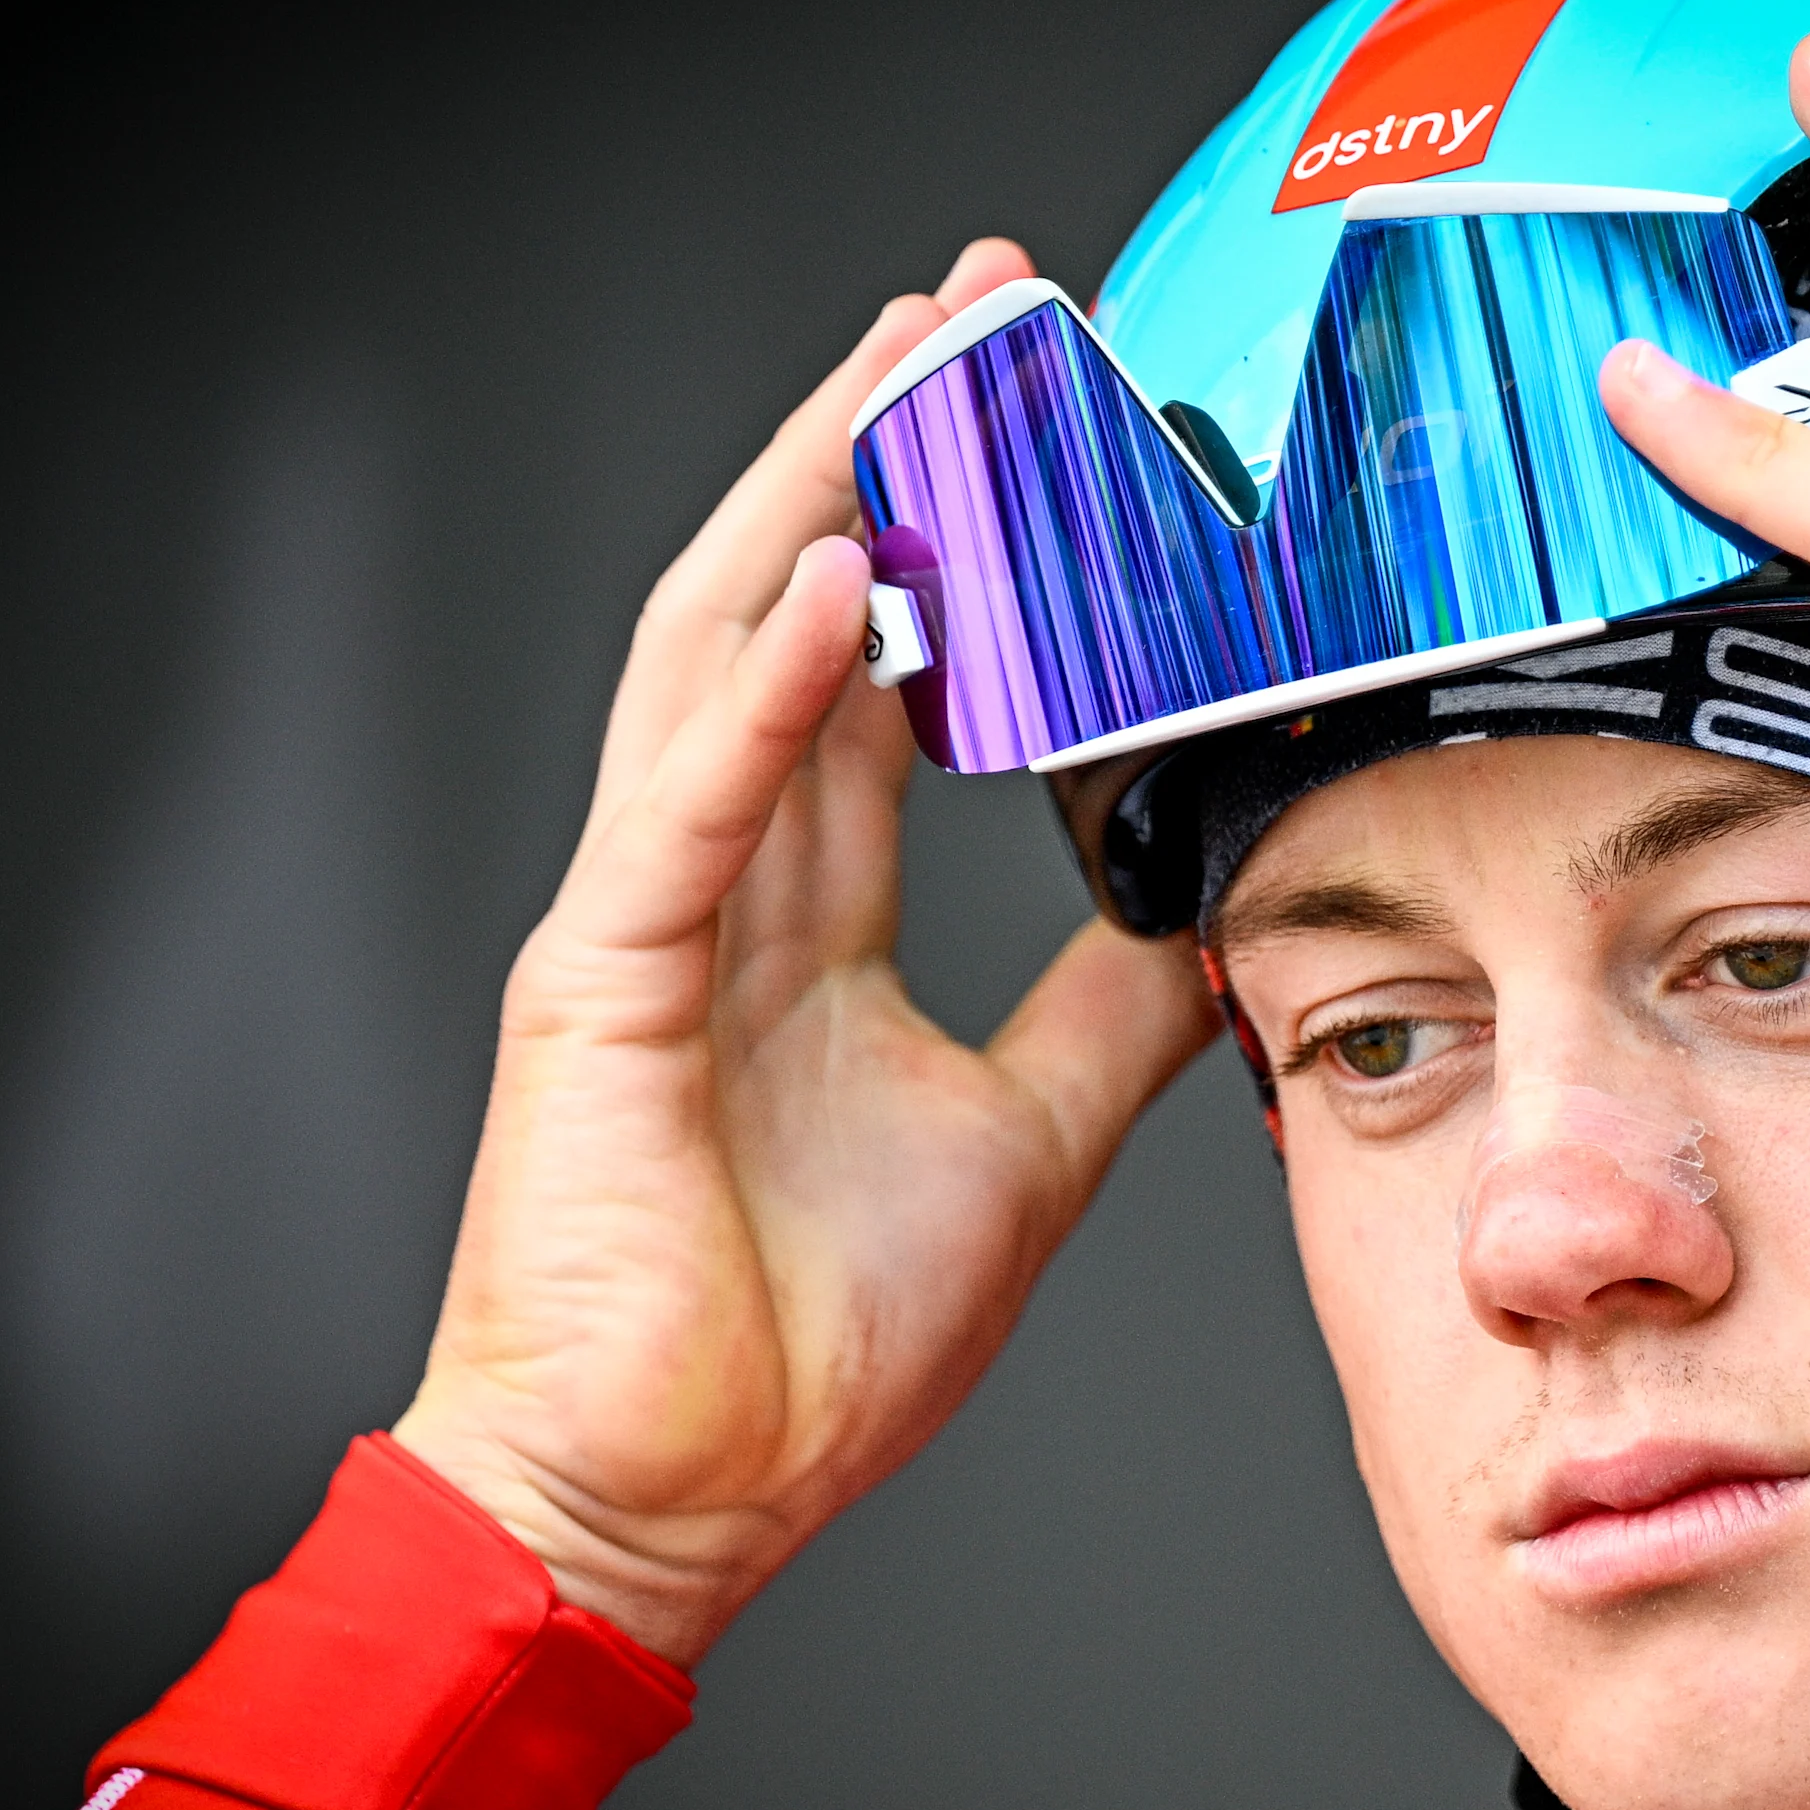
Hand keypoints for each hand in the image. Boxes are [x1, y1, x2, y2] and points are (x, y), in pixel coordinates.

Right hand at [393, 243, 1220, 1666]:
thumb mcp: (1025, 1145)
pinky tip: (849, 577)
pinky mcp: (594, 987)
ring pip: (727, 657)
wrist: (668, 1503)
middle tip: (980, 307)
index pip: (882, 681)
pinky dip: (765, 688)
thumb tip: (1215, 923)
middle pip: (802, 615)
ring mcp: (642, 920)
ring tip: (908, 365)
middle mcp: (714, 885)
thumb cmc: (804, 1346)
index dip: (959, 548)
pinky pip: (687, 803)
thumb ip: (1106, 1019)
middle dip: (886, 451)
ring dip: (822, 502)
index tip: (1042, 424)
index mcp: (797, 919)